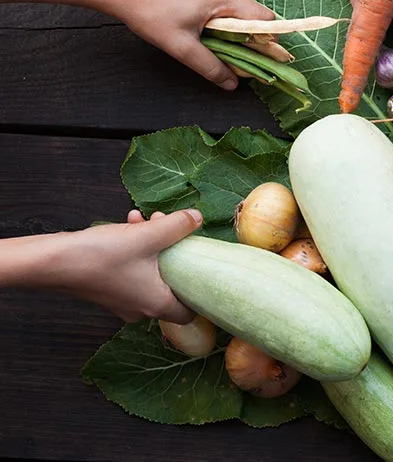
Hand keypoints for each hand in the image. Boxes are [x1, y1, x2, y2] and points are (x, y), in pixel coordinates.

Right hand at [53, 209, 200, 323]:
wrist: (52, 262)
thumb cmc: (101, 255)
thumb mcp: (148, 236)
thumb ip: (177, 226)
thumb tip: (197, 218)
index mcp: (157, 304)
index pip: (190, 311)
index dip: (200, 290)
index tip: (203, 267)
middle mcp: (141, 308)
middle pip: (171, 282)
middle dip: (173, 250)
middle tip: (168, 227)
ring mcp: (123, 300)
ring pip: (150, 270)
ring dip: (152, 243)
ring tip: (144, 219)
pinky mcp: (108, 288)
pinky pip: (132, 269)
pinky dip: (135, 248)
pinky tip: (128, 223)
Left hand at [113, 0, 274, 89]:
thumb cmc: (149, 13)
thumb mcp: (182, 47)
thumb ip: (211, 67)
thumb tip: (232, 84)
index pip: (264, 19)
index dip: (266, 42)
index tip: (259, 60)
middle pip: (252, 14)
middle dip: (248, 38)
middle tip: (234, 58)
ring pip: (238, 9)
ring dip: (232, 29)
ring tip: (214, 44)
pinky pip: (224, 2)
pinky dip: (221, 19)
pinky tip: (204, 30)